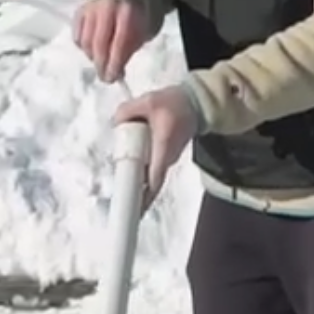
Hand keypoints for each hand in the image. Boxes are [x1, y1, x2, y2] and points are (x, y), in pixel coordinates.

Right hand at [73, 0, 149, 83]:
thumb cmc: (135, 19)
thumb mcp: (142, 33)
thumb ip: (129, 51)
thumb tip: (115, 74)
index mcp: (127, 11)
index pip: (118, 43)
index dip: (114, 64)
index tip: (112, 78)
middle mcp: (107, 7)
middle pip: (99, 44)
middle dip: (101, 64)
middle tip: (105, 77)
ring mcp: (91, 8)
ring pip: (86, 42)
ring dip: (92, 57)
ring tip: (101, 61)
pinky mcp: (80, 12)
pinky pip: (77, 37)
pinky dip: (84, 48)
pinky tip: (93, 49)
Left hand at [113, 85, 197, 206]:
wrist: (197, 104)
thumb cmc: (175, 103)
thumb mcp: (148, 101)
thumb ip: (128, 111)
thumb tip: (116, 123)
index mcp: (163, 147)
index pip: (154, 179)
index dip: (145, 197)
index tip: (135, 211)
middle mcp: (167, 158)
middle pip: (150, 183)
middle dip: (136, 195)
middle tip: (120, 206)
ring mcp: (168, 158)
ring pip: (149, 176)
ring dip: (136, 182)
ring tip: (121, 192)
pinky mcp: (165, 155)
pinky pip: (151, 168)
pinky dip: (140, 171)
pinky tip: (128, 170)